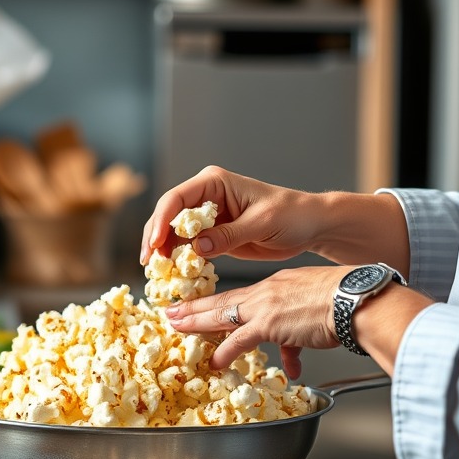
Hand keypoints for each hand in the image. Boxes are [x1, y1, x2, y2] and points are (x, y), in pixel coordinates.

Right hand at [140, 165, 323, 264]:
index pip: (177, 199)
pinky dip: (181, 261)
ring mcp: (208, 217)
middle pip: (168, 215)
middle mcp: (206, 196)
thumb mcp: (261, 223)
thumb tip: (196, 247)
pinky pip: (189, 247)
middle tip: (150, 265)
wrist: (308, 226)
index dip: (161, 221)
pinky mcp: (213, 235)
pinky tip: (176, 276)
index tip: (155, 245)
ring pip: (174, 233)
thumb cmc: (291, 215)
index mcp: (215, 183)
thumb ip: (228, 235)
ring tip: (159, 274)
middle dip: (156, 238)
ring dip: (165, 252)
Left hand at [164, 266, 342, 379]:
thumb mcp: (313, 310)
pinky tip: (216, 363)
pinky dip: (226, 351)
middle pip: (223, 301)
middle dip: (195, 309)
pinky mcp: (271, 323)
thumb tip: (292, 358)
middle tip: (172, 312)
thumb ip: (296, 336)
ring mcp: (267, 307)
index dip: (217, 302)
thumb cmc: (344, 302)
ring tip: (178, 328)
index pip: (239, 296)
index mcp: (277, 286)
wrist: (355, 299)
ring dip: (198, 323)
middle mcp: (267, 293)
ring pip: (223, 314)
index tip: (199, 306)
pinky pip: (240, 339)